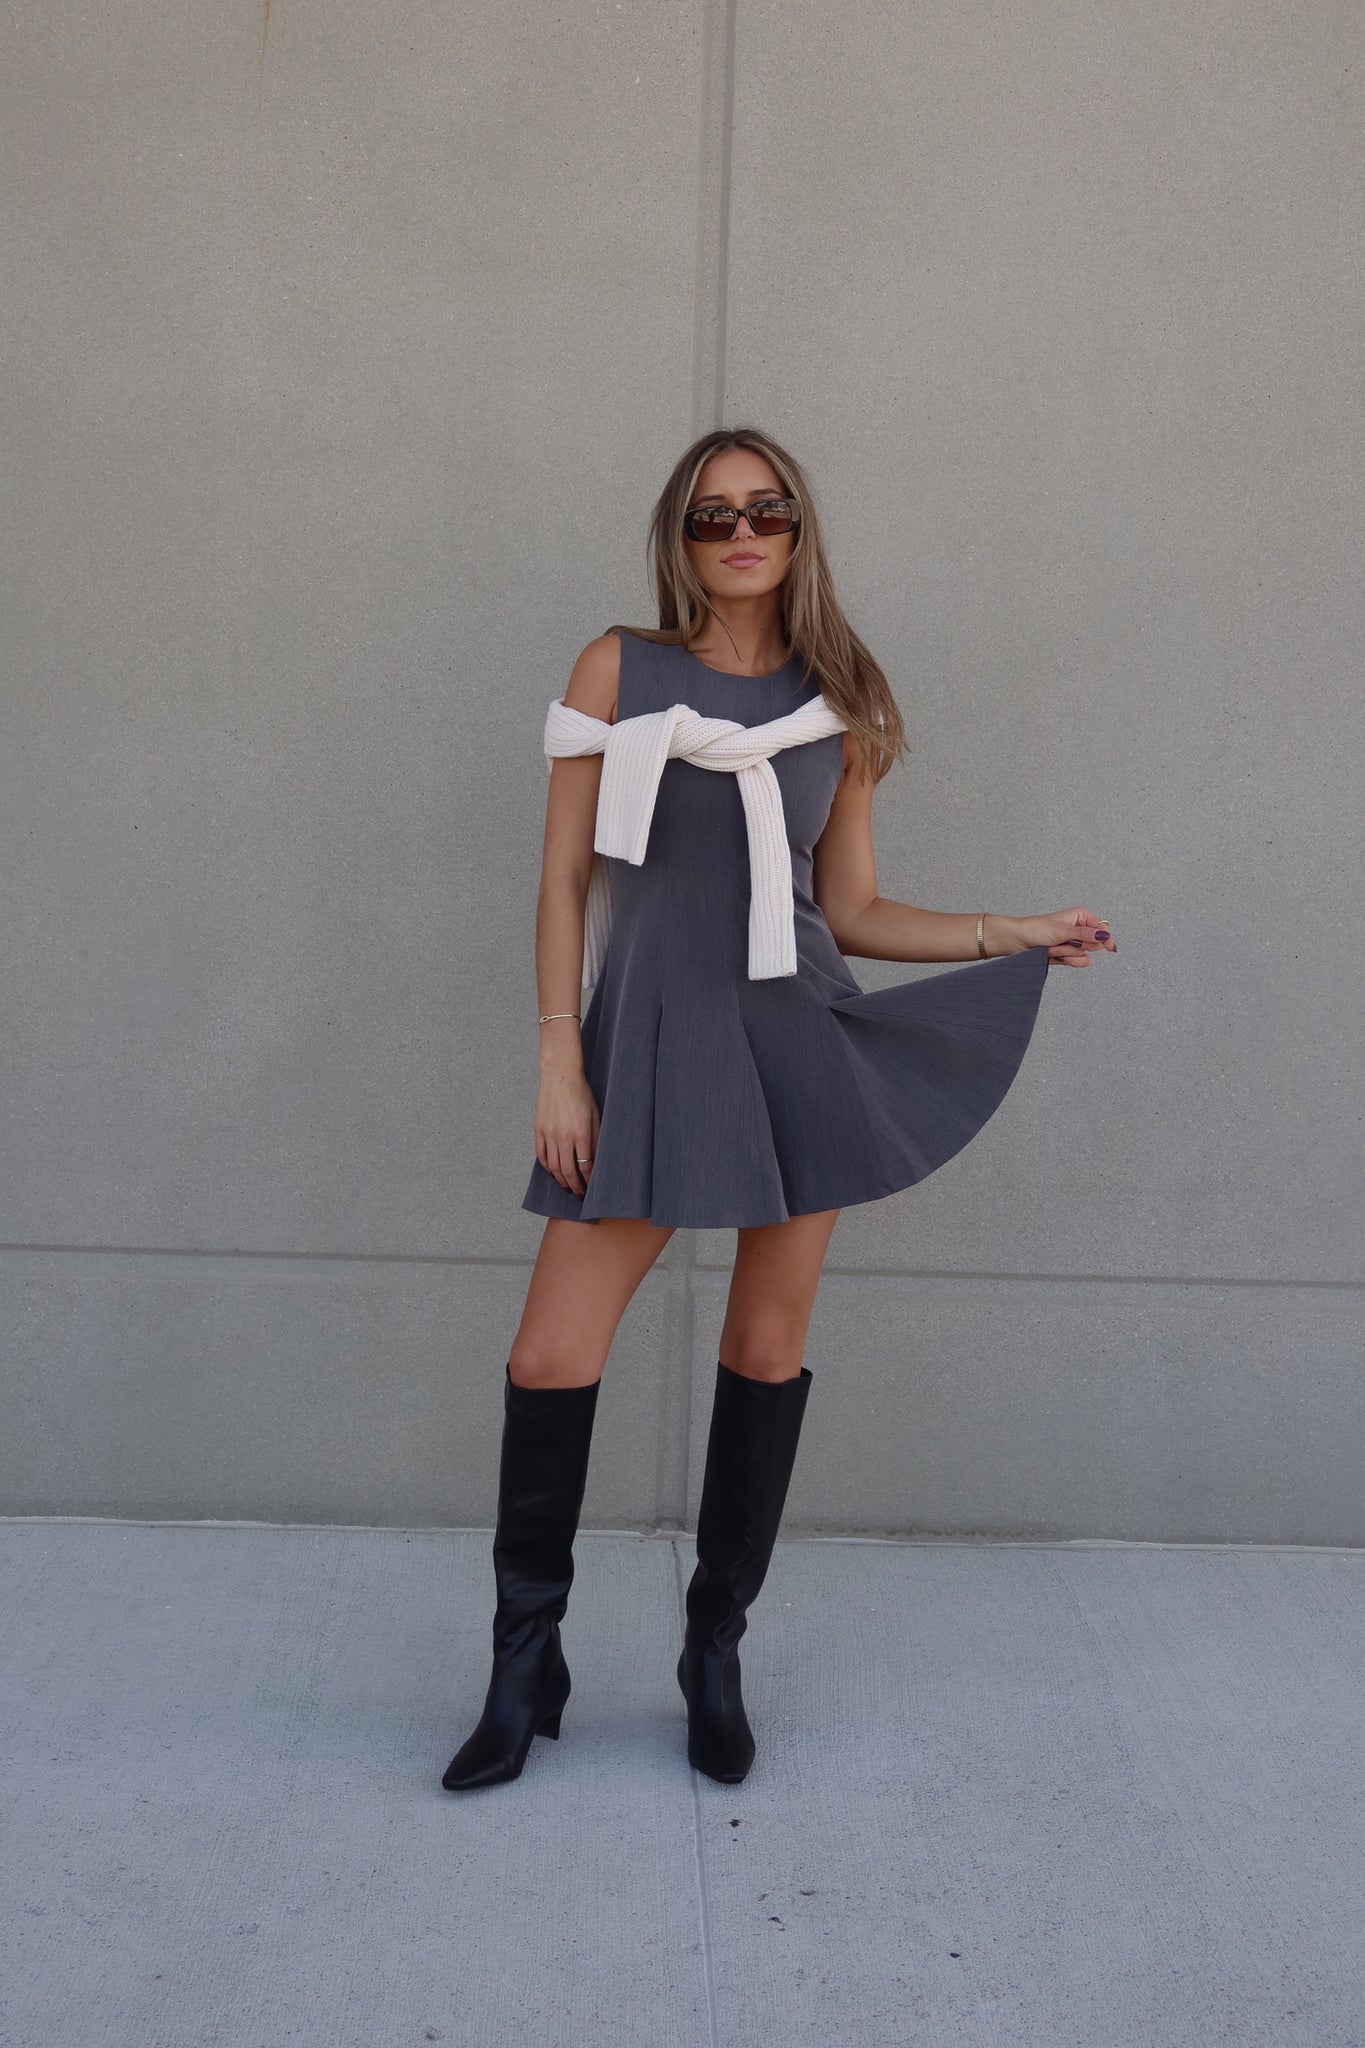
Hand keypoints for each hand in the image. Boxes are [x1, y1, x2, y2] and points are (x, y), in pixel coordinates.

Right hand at [534, 1072, 601, 1194]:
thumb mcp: (596, 1116)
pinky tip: (552, 1171)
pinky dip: (546, 1166)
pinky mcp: (538, 1129)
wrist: (560, 1076)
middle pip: (567, 1171)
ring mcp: (549, 1134)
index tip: (590, 1187)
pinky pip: (541, 1154)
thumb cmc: (581, 1094)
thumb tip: (596, 1159)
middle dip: (574, 1186)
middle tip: (578, 1193)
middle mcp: (563, 1137)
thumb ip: (596, 1139)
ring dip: (560, 1179)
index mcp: (580, 1134)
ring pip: (553, 1166)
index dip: (588, 1181)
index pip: (585, 1166)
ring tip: (566, 1186)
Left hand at [1016, 907, 1115, 966]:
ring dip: (1069, 954)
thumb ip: (1085, 934)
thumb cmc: (1035, 929)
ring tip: (1053, 948)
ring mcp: (1072, 943)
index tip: (1110, 947)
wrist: (1017, 941)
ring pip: (1084, 954)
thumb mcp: (1063, 930)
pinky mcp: (1066, 955)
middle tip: (1065, 941)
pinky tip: (1055, 956)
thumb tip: (1104, 935)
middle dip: (1079, 946)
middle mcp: (1078, 929)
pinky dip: (1067, 960)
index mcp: (1080, 917)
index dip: (1106, 938)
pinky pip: (1077, 961)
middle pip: (1095, 943)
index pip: (1102, 928)